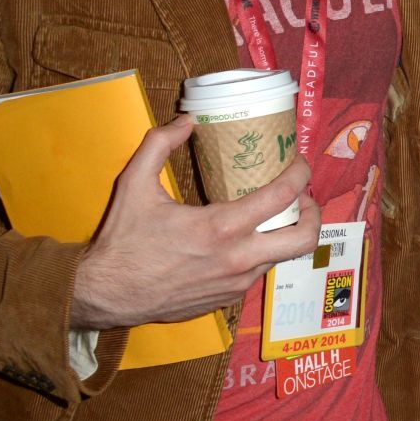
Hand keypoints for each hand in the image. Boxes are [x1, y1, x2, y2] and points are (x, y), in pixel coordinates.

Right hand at [70, 116, 321, 330]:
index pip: (282, 196)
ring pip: (284, 257)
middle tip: (302, 197)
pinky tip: (247, 238)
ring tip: (277, 214)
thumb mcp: (134, 184)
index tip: (300, 162)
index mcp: (220, 228)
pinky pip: (259, 272)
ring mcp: (236, 283)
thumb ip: (160, 144)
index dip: (300, 174)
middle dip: (313, 213)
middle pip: (303, 238)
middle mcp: (237, 259)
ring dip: (288, 233)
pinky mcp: (228, 299)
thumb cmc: (123, 240)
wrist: (106, 296)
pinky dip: (263, 252)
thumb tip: (187, 120)